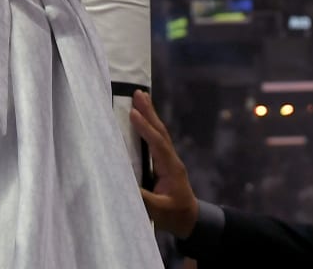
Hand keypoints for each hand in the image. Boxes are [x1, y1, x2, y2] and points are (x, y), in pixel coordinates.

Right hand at [130, 90, 199, 239]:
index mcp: (171, 168)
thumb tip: (123, 183)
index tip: (132, 113)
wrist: (190, 220)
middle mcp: (171, 159)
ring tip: (140, 98)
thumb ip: (143, 198)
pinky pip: (156, 140)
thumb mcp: (159, 210)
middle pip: (160, 132)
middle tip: (138, 93)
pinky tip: (142, 120)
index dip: (145, 128)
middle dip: (149, 112)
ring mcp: (169, 160)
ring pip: (159, 133)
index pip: (157, 143)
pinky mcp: (164, 163)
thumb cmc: (174, 216)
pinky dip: (149, 126)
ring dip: (150, 115)